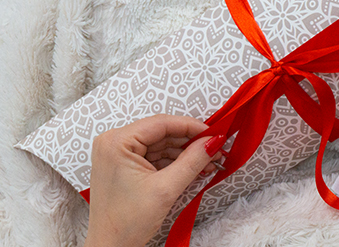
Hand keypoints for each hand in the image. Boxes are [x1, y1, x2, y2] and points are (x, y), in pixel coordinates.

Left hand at [84, 115, 224, 246]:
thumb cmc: (126, 223)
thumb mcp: (166, 188)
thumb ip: (193, 161)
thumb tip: (214, 141)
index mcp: (116, 142)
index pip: (161, 124)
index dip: (192, 127)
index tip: (215, 134)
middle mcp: (114, 143)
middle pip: (162, 133)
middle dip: (191, 143)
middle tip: (216, 150)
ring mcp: (118, 155)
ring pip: (161, 145)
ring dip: (185, 154)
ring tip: (209, 164)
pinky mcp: (125, 167)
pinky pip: (155, 157)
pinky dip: (175, 163)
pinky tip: (194, 169)